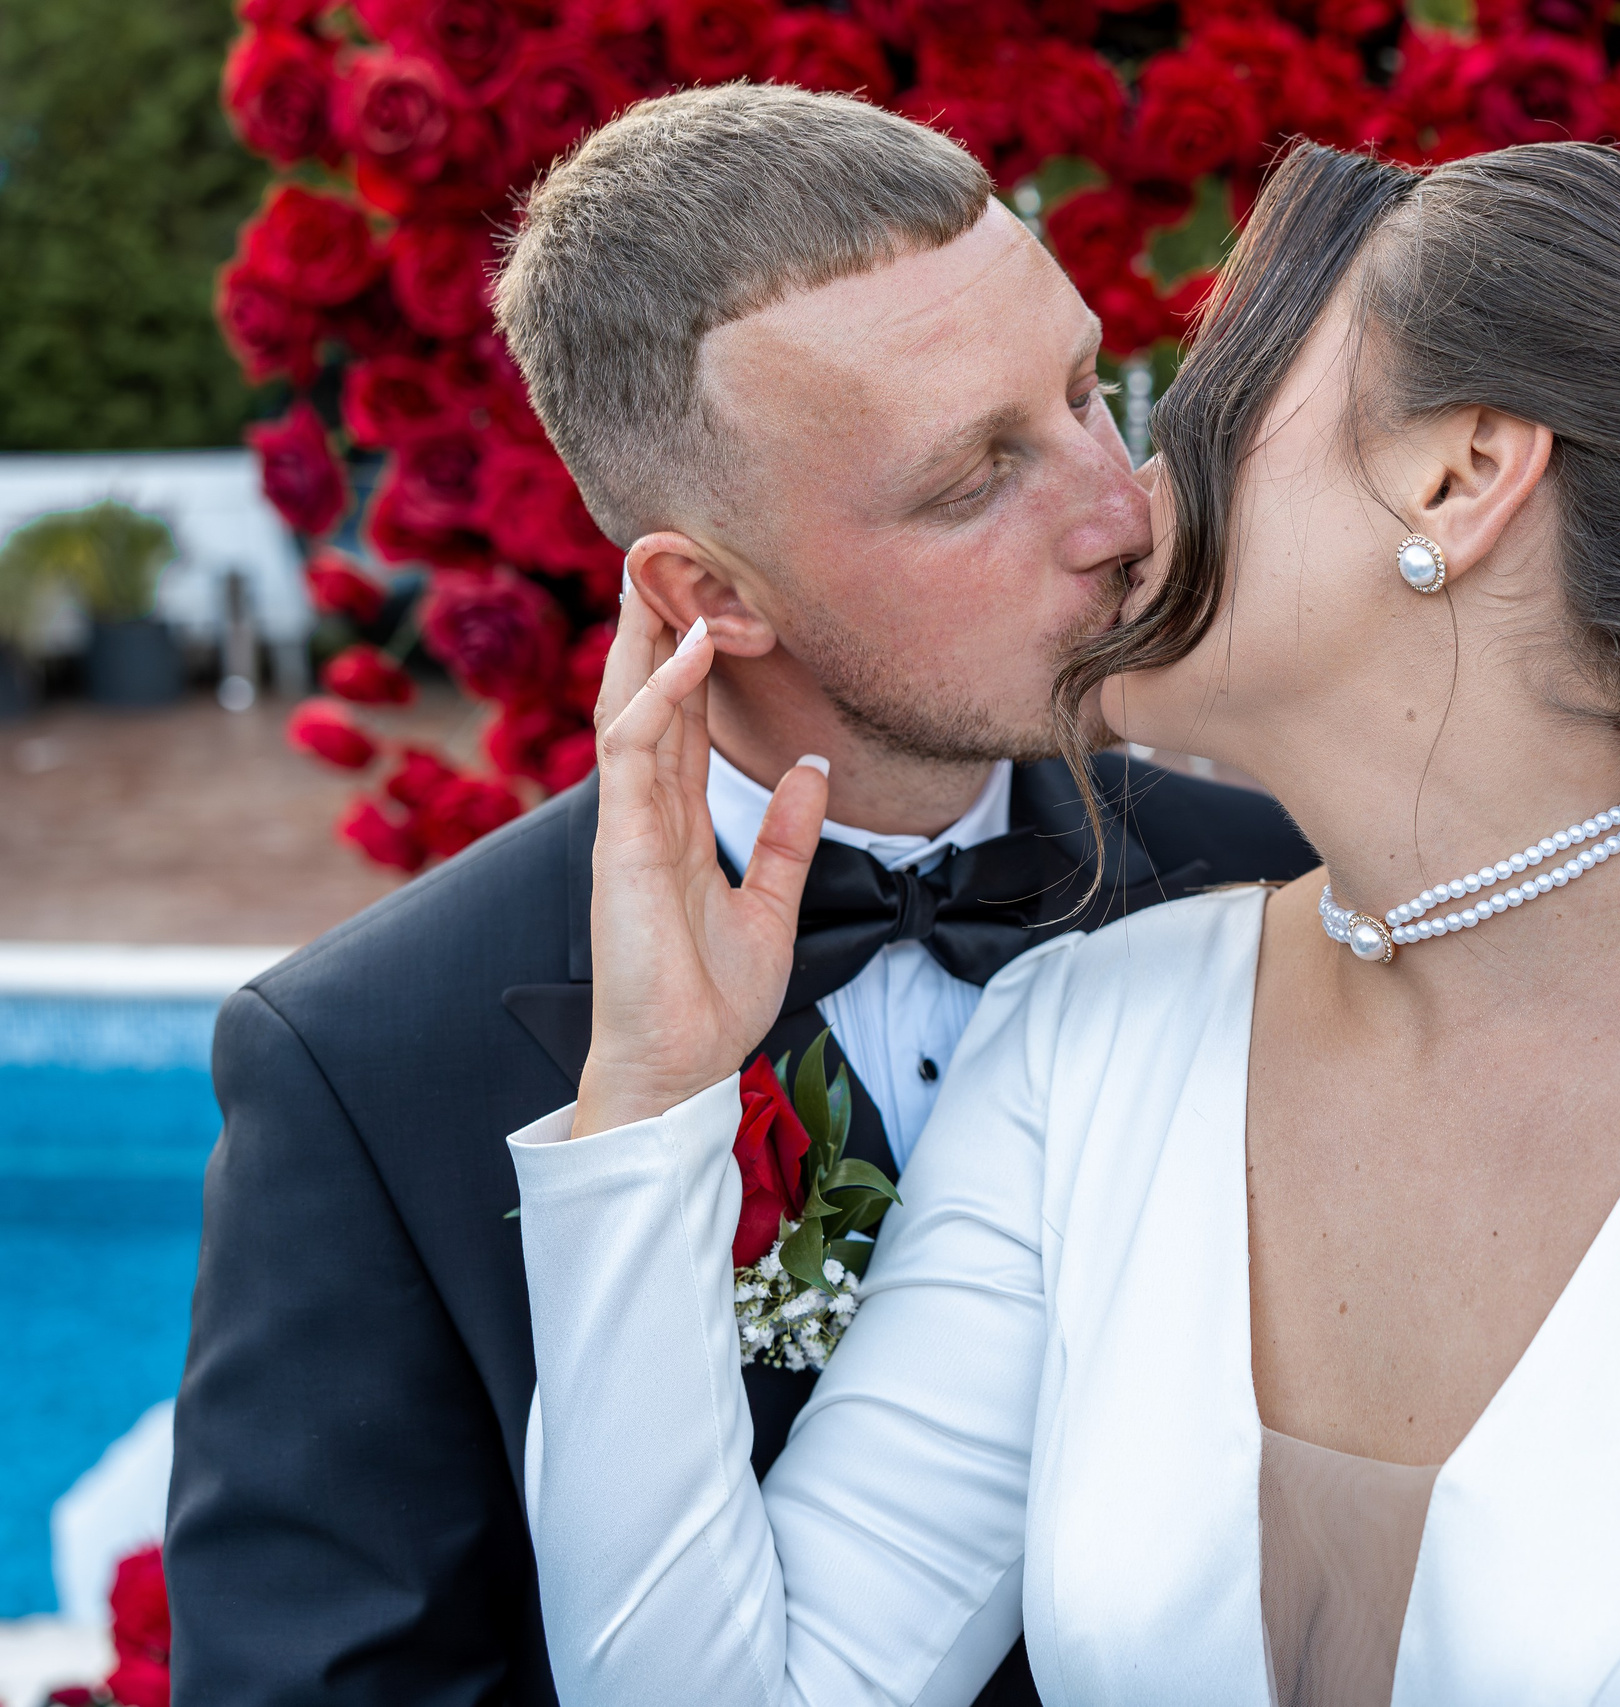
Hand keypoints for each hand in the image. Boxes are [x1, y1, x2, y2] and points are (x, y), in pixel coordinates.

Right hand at [569, 584, 827, 1137]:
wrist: (677, 1070)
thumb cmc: (709, 1001)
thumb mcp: (772, 904)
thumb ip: (786, 835)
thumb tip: (812, 768)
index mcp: (673, 823)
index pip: (678, 718)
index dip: (692, 655)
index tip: (715, 596)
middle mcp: (644, 811)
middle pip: (644, 693)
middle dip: (651, 621)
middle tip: (667, 548)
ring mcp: (627, 823)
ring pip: (628, 702)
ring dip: (646, 634)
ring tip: (665, 566)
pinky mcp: (623, 842)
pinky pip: (633, 747)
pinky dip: (661, 692)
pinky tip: (690, 647)